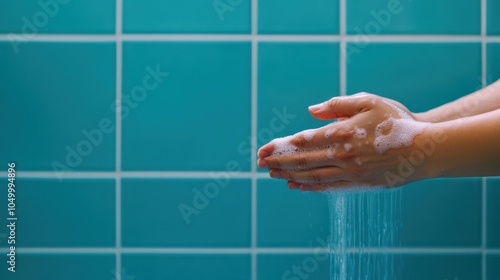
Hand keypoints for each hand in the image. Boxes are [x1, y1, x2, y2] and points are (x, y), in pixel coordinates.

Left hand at [257, 93, 433, 190]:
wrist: (424, 150)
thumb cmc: (396, 120)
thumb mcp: (368, 101)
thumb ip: (337, 104)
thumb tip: (310, 111)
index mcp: (343, 132)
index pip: (303, 141)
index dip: (281, 146)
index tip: (264, 149)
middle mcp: (343, 154)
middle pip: (303, 160)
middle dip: (279, 162)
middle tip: (260, 163)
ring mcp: (350, 172)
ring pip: (312, 175)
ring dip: (289, 175)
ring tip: (271, 174)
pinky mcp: (358, 183)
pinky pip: (327, 187)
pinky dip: (308, 187)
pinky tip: (294, 185)